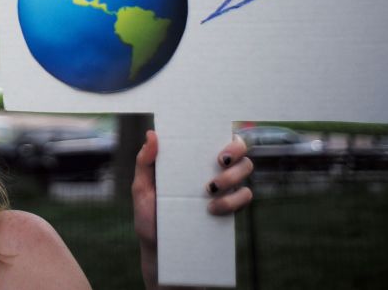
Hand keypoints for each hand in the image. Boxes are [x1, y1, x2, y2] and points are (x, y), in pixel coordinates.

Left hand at [132, 131, 252, 288]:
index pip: (214, 137)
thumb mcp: (142, 191)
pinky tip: (213, 209)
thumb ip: (144, 163)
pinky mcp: (231, 210)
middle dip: (235, 150)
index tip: (215, 139)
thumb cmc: (150, 220)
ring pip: (246, 171)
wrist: (163, 256)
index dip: (222, 131)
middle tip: (218, 162)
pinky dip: (233, 200)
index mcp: (190, 162)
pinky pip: (246, 196)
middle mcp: (211, 172)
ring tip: (208, 191)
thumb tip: (152, 134)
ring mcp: (224, 190)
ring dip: (232, 177)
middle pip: (239, 150)